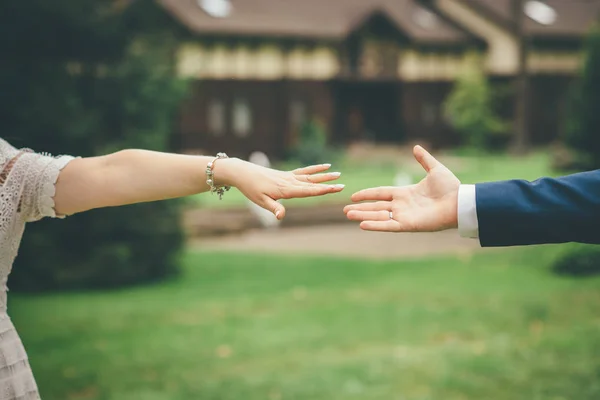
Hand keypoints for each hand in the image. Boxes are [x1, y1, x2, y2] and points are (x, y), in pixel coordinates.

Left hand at [217, 158, 343, 219]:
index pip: (307, 191)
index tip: (334, 188)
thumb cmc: (251, 189)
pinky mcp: (287, 174)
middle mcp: (289, 182)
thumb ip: (274, 208)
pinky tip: (325, 166)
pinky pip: (304, 171)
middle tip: (342, 185)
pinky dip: (315, 169)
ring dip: (324, 176)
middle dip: (327, 184)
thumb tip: (282, 217)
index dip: (322, 190)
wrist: (243, 172)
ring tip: (338, 174)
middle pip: (312, 183)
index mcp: (285, 190)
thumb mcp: (260, 202)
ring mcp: (289, 177)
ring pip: (310, 176)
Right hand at [344, 146, 459, 231]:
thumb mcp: (435, 169)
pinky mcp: (408, 225)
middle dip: (360, 208)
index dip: (367, 194)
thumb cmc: (450, 187)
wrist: (459, 202)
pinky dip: (375, 225)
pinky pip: (388, 226)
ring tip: (348, 215)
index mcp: (405, 193)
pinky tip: (362, 225)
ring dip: (363, 216)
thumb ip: (424, 159)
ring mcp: (404, 216)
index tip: (353, 196)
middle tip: (345, 210)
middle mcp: (401, 205)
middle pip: (375, 206)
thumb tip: (415, 147)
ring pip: (378, 216)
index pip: (380, 193)